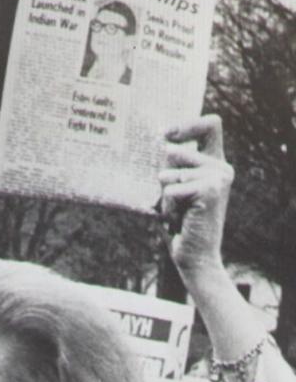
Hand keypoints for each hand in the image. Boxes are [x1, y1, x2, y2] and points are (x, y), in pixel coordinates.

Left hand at [158, 115, 234, 279]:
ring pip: (172, 173)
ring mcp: (219, 177)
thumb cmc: (179, 225)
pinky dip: (169, 205)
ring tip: (177, 213)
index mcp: (213, 164)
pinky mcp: (211, 189)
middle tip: (168, 196)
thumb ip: (172, 168)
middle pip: (181, 148)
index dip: (186, 124)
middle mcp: (221, 167)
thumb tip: (161, 144)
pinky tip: (180, 218)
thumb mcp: (172, 191)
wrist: (194, 258)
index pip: (210, 125)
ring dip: (166, 194)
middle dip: (164, 173)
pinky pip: (172, 189)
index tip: (163, 134)